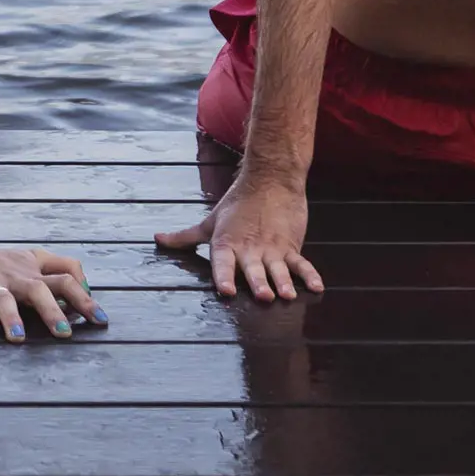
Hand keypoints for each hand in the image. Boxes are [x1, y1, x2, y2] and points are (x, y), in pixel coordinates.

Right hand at [0, 240, 104, 341]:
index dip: (84, 298)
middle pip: (38, 290)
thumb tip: (88, 289)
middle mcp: (16, 277)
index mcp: (34, 271)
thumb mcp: (35, 259)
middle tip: (64, 333)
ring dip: (10, 317)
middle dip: (52, 311)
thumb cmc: (4, 263)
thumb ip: (62, 268)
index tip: (100, 320)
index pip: (65, 279)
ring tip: (17, 337)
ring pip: (3, 299)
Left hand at [155, 169, 322, 300]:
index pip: (223, 263)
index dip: (224, 277)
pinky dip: (310, 275)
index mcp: (227, 244)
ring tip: (288, 296)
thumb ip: (184, 237)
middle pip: (254, 270)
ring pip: (279, 269)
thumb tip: (157, 239)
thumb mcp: (209, 221)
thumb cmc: (237, 203)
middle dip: (259, 283)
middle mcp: (250, 249)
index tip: (227, 291)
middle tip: (264, 296)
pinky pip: (301, 263)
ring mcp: (273, 248)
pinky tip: (317, 288)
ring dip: (285, 282)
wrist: (270, 179)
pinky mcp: (291, 246)